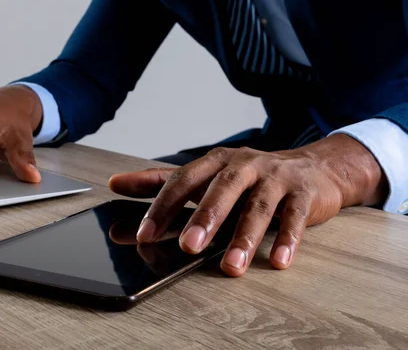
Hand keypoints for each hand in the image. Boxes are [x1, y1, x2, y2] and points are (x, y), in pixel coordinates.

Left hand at [109, 134, 386, 276]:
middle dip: (205, 218)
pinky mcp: (304, 194)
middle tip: (188, 246)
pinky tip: (278, 262)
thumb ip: (160, 182)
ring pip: (258, 207)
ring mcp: (275, 178)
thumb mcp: (204, 175)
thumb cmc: (248, 177)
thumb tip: (115, 183)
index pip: (184, 180)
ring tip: (230, 267)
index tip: (143, 235)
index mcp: (215, 162)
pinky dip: (288, 239)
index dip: (163, 206)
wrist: (312, 168)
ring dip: (244, 237)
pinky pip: (295, 217)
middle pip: (222, 189)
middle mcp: (244, 165)